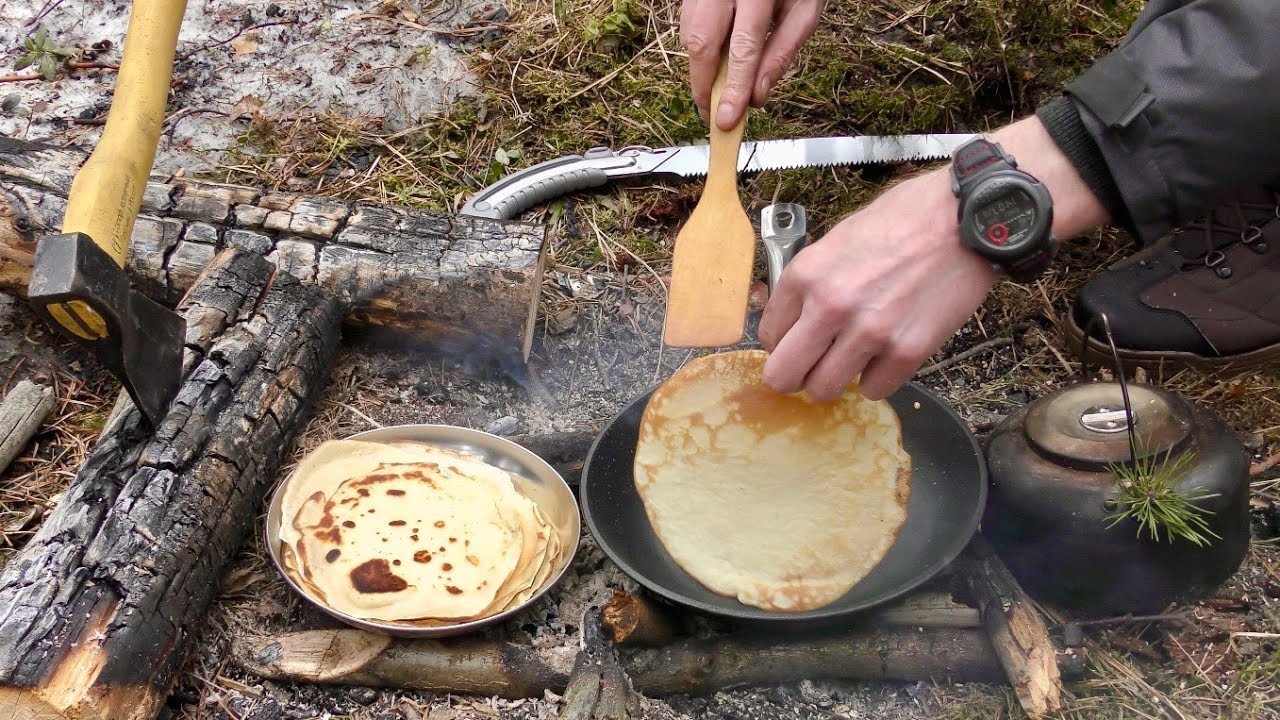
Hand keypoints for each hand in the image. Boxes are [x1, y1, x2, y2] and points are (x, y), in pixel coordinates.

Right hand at [680, 0, 822, 128]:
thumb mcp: (804, 11)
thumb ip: (782, 51)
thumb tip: (757, 96)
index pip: (743, 48)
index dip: (732, 88)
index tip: (726, 119)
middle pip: (703, 43)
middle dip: (704, 86)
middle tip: (711, 114)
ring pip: (689, 35)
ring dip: (699, 69)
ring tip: (716, 88)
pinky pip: (687, 24)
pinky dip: (697, 48)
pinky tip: (714, 59)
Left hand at [757, 170, 998, 401]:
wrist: (963, 219)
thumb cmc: (904, 220)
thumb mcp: (838, 239)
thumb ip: (811, 281)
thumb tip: (792, 317)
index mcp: (806, 274)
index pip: (768, 336)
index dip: (783, 343)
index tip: (796, 342)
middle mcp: (829, 306)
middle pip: (784, 376)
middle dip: (793, 377)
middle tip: (809, 371)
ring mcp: (868, 332)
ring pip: (825, 390)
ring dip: (835, 381)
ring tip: (851, 361)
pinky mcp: (906, 351)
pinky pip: (874, 390)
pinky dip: (878, 379)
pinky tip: (886, 355)